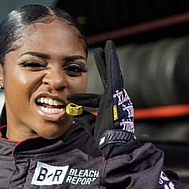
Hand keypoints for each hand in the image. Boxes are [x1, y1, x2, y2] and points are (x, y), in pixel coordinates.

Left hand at [68, 40, 135, 155]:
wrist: (116, 143)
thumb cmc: (106, 138)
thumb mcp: (91, 125)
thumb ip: (82, 118)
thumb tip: (71, 112)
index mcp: (109, 107)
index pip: (94, 98)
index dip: (82, 98)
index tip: (70, 98)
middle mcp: (116, 99)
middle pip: (108, 78)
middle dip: (104, 65)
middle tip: (100, 51)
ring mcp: (118, 96)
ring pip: (113, 73)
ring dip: (110, 59)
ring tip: (108, 45)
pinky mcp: (117, 93)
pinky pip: (114, 75)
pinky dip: (112, 63)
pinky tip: (109, 51)